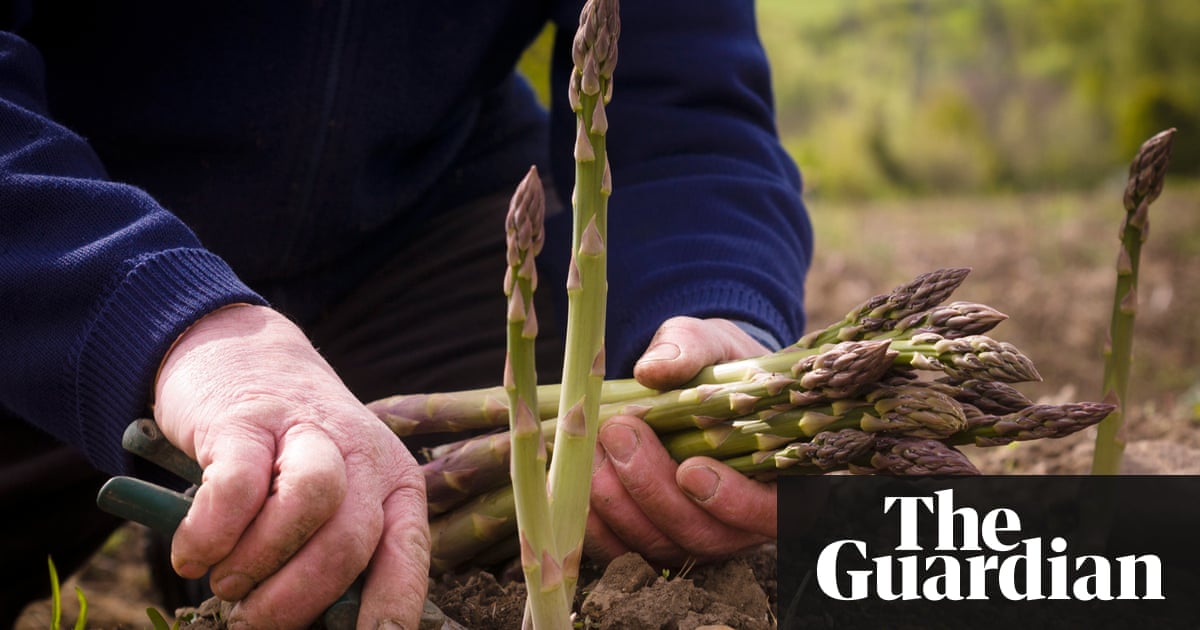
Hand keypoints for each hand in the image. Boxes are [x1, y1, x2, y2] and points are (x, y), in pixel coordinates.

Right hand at [154, 304, 429, 628]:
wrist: (244, 355)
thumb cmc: (289, 454)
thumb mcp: (333, 495)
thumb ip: (333, 552)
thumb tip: (321, 628)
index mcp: (395, 482)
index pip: (406, 554)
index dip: (390, 608)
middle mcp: (362, 454)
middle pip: (352, 537)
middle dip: (301, 599)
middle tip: (254, 622)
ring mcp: (305, 430)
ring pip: (311, 502)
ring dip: (262, 562)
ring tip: (226, 585)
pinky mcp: (246, 419)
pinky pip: (236, 486)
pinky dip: (210, 533)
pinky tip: (191, 554)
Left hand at [585, 316, 777, 566]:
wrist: (690, 383)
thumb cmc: (714, 364)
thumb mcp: (710, 343)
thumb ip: (691, 350)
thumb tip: (652, 371)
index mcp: (779, 477)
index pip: (770, 513)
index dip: (734, 502)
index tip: (690, 468)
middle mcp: (741, 522)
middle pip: (703, 535)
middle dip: (653, 488)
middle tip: (618, 431)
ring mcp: (694, 537)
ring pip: (659, 545)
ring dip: (618, 501)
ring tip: (591, 443)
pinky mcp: (652, 541)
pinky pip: (621, 551)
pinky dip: (594, 522)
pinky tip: (572, 480)